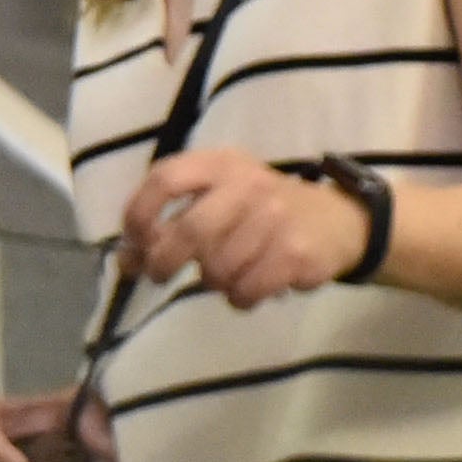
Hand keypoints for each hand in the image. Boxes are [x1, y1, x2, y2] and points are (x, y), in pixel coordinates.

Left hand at [118, 148, 370, 310]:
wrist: (336, 221)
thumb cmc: (261, 210)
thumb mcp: (219, 198)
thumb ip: (171, 220)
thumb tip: (124, 259)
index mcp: (221, 164)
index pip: (165, 178)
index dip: (139, 214)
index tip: (134, 242)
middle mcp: (247, 185)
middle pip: (190, 230)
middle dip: (164, 260)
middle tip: (159, 275)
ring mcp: (275, 218)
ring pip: (218, 269)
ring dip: (213, 282)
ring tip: (227, 275)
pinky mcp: (296, 253)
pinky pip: (247, 290)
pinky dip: (240, 298)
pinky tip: (251, 287)